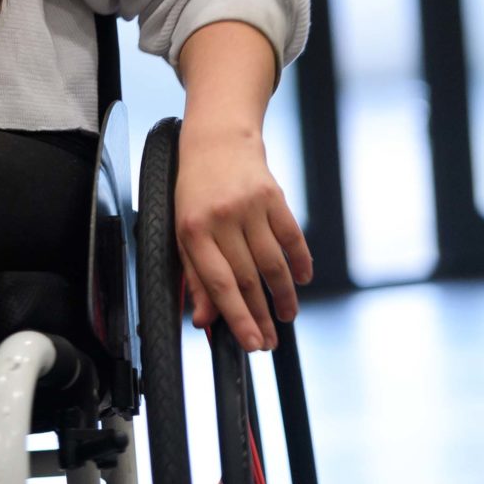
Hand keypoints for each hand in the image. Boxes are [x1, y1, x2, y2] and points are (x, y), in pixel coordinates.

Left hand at [174, 118, 312, 352]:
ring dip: (283, 296)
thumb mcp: (182, 230)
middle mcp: (221, 217)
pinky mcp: (274, 196)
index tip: (251, 343)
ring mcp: (250, 206)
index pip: (217, 282)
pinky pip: (293, 237)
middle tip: (269, 342)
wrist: (216, 140)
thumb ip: (194, 275)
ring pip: (273, 263)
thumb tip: (204, 320)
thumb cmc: (195, 190)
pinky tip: (302, 281)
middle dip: (260, 316)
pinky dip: (300, 263)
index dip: (236, 316)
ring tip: (286, 317)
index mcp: (192, 228)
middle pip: (247, 277)